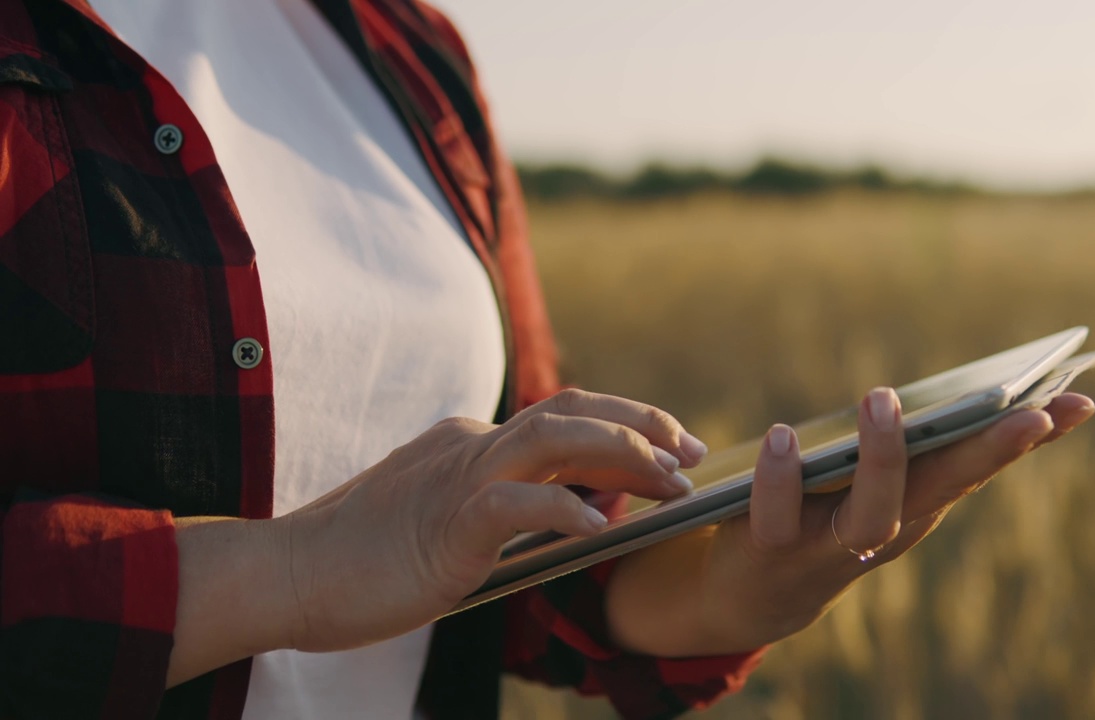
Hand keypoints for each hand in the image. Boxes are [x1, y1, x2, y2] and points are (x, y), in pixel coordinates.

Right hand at [284, 389, 706, 652]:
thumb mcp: (447, 520)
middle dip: (643, 424)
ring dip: (624, 453)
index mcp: (473, 445)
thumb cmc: (366, 560)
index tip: (672, 447)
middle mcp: (473, 445)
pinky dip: (565, 509)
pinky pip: (518, 503)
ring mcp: (459, 477)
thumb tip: (572, 511)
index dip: (627, 425)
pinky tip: (600, 529)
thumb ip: (503, 506)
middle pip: (575, 411)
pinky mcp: (448, 521)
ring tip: (671, 480)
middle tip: (692, 451)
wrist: (289, 574)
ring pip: (557, 437)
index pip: (565, 418)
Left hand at [604, 390, 1094, 655]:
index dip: (1030, 437)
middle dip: (989, 453)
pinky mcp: (775, 549)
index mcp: (917, 503)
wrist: (754, 593)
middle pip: (945, 490)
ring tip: (883, 398)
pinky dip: (780, 477)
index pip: (980, 465)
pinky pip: (779, 517)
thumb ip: (916, 438)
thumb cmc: (827, 513)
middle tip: (1026, 410)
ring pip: (872, 514)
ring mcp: (833, 544)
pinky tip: (783, 436)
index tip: (1081, 402)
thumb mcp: (878, 478)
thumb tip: (979, 387)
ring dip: (882, 459)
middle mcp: (886, 527)